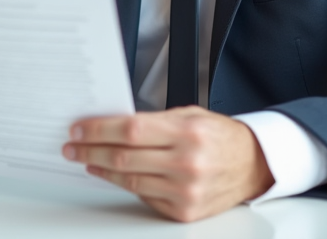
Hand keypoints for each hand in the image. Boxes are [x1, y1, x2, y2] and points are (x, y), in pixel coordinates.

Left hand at [62, 106, 273, 221]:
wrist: (253, 165)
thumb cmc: (220, 136)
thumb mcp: (190, 116)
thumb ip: (154, 121)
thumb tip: (111, 125)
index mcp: (188, 132)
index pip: (130, 129)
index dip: (99, 130)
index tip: (79, 129)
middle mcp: (187, 163)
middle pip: (124, 156)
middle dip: (91, 149)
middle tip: (73, 145)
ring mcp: (186, 190)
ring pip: (129, 179)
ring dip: (101, 168)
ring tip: (86, 158)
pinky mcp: (184, 211)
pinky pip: (143, 197)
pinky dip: (124, 184)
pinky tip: (112, 174)